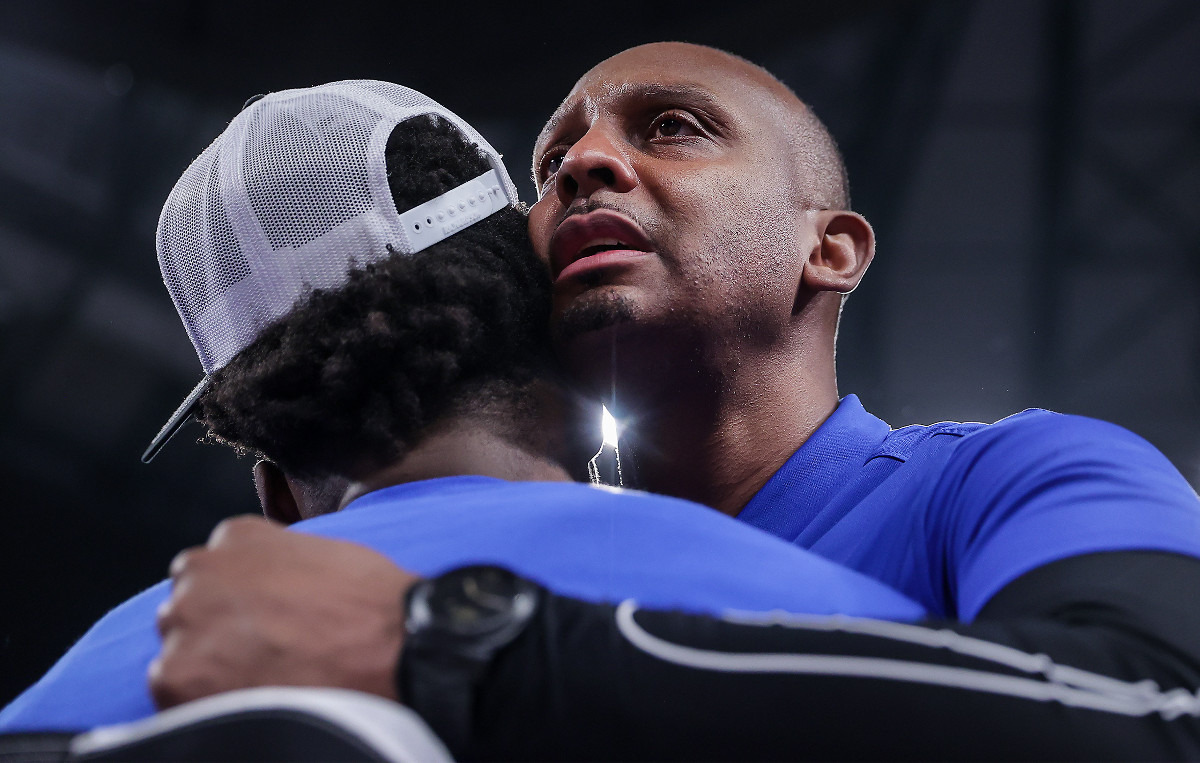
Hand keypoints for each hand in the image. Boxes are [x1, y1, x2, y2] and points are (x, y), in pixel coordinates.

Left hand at [150, 515, 419, 708]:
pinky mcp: (177, 674)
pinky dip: (202, 698)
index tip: (262, 620)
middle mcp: (201, 571)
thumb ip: (278, 563)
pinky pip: (171, 689)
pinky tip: (248, 697)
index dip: (239, 600)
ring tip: (261, 677)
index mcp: (236, 536)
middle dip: (217, 626)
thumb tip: (267, 591)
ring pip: (179, 646)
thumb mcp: (323, 553)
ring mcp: (186, 621)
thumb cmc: (373, 602)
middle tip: (262, 651)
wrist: (396, 647)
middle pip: (190, 603)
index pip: (214, 567)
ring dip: (209, 661)